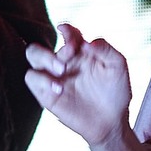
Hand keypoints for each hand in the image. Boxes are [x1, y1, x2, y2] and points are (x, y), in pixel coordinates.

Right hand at [24, 23, 132, 147]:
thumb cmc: (116, 92)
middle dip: (53, 47)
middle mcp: (64, 62)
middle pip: (43, 44)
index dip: (66, 29)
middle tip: (69, 55)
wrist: (112, 121)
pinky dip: (42, 79)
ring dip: (44, 58)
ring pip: (32, 57)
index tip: (67, 31)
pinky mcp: (47, 94)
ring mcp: (53, 78)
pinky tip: (60, 88)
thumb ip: (106, 49)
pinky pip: (32, 79)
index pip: (67, 34)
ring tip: (62, 70)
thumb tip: (87, 43)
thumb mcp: (118, 66)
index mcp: (80, 52)